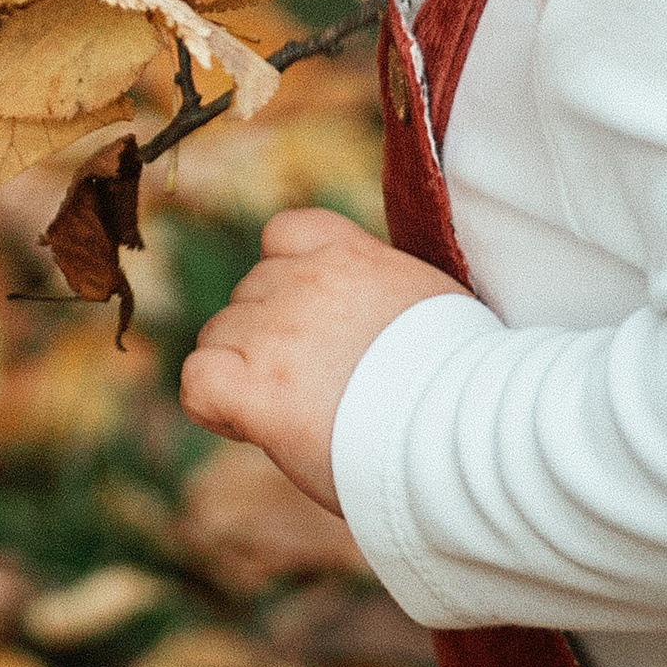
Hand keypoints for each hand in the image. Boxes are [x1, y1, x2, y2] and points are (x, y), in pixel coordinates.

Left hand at [181, 208, 466, 513]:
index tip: (313, 333)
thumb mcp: (432, 308)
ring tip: (299, 417)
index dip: (282, 282)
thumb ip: (381, 298)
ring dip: (244, 374)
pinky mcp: (255, 386)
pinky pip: (197, 380)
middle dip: (268, 341)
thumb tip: (366, 324)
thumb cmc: (466, 388)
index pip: (283, 235)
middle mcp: (307, 278)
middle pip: (247, 296)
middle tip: (319, 393)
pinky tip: (251, 426)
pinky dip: (213, 406)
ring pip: (218, 337)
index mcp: (353, 254)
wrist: (470, 432)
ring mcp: (276, 328)